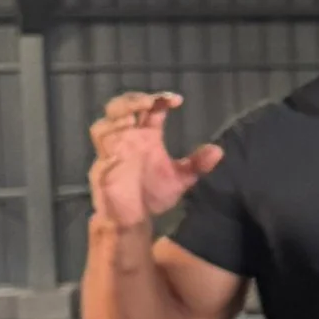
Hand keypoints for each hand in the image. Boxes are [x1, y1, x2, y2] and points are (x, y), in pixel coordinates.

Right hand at [88, 92, 219, 233]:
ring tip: (133, 117)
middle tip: (150, 102)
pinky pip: (100, 149)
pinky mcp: (103, 166)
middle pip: (120, 108)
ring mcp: (113, 151)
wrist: (134, 219)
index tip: (177, 101)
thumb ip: (197, 164)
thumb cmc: (153, 195)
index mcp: (147, 136)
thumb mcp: (180, 179)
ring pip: (103, 124)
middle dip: (133, 100)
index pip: (150, 109)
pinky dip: (108, 141)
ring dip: (116, 117)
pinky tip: (121, 139)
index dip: (160, 99)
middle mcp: (128, 138)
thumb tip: (218, 150)